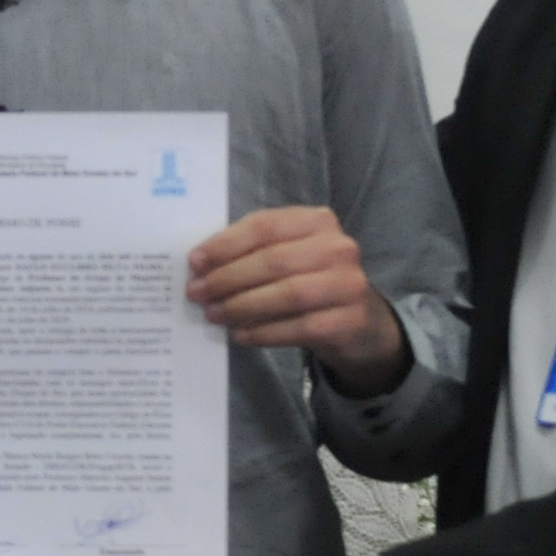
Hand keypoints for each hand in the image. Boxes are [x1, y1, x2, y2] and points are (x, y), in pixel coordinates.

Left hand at [188, 207, 407, 393]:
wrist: (359, 322)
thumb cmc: (310, 281)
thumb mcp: (288, 255)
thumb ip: (253, 252)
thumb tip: (201, 267)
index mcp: (317, 221)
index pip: (265, 225)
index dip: (226, 244)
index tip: (195, 262)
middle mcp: (338, 247)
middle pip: (274, 261)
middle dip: (228, 278)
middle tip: (198, 293)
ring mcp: (348, 284)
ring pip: (287, 294)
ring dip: (243, 306)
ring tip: (214, 314)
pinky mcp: (349, 320)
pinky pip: (299, 327)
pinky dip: (264, 332)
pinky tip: (241, 334)